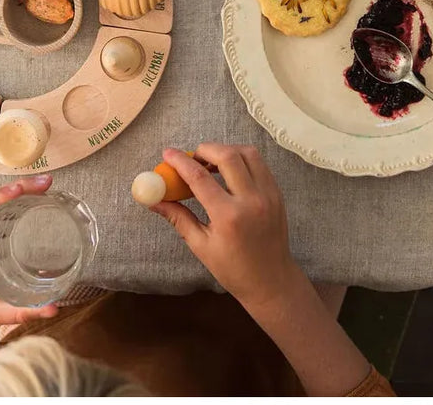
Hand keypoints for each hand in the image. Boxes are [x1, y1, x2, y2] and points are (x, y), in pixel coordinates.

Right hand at [151, 144, 302, 311]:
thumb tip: (154, 200)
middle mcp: (251, 200)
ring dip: (226, 150)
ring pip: (247, 153)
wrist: (272, 281)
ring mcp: (268, 194)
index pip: (200, 178)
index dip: (181, 161)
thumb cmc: (233, 269)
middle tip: (192, 158)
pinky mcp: (277, 193)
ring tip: (211, 163)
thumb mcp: (201, 246)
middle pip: (227, 156)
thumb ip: (178, 217)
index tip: (167, 153)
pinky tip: (230, 171)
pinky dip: (242, 159)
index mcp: (228, 217)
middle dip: (205, 150)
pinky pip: (260, 163)